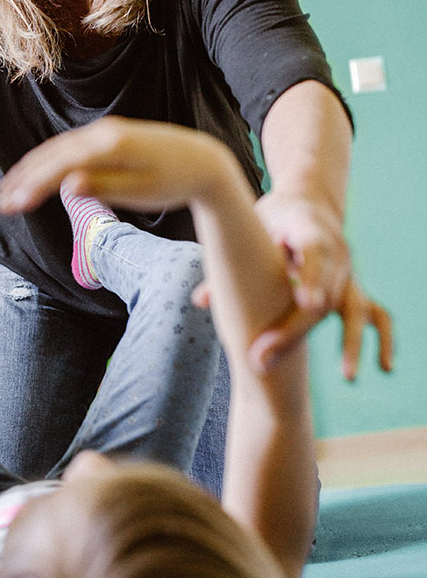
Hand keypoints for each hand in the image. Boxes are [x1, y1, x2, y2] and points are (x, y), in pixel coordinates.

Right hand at [0, 117, 232, 213]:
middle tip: (2, 202)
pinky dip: (49, 160)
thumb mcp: (142, 191)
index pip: (60, 165)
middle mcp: (103, 132)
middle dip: (24, 177)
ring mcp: (105, 131)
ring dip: (32, 168)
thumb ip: (104, 186)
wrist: (203, 162)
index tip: (12, 206)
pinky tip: (39, 174)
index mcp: (111, 145)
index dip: (32, 186)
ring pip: (58, 148)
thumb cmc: (175, 181)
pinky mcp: (109, 135)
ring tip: (12, 189)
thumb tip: (68, 186)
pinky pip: (70, 146)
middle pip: (52, 153)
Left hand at [241, 191, 391, 378]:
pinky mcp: (353, 285)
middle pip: (327, 292)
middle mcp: (336, 250)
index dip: (312, 276)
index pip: (315, 251)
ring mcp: (348, 269)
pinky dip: (377, 339)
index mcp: (308, 229)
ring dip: (348, 341)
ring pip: (352, 307)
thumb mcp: (250, 229)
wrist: (306, 202)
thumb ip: (228, 263)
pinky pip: (374, 314)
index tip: (306, 302)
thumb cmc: (270, 219)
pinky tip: (379, 367)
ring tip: (346, 375)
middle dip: (298, 327)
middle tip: (267, 356)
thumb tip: (200, 301)